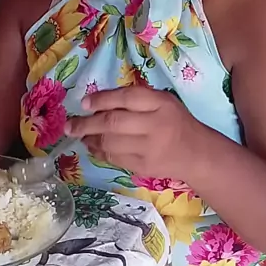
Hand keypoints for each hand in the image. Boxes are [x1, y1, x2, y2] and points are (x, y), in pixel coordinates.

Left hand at [65, 86, 199, 180]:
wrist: (197, 154)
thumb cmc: (176, 122)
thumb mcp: (163, 102)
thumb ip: (136, 99)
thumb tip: (98, 101)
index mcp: (161, 104)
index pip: (125, 98)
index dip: (101, 99)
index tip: (84, 103)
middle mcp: (155, 125)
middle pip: (113, 123)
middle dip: (86, 124)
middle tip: (69, 125)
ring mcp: (149, 149)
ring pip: (110, 143)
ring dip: (89, 139)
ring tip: (78, 134)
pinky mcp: (143, 168)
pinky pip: (114, 158)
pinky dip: (99, 152)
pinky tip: (91, 146)